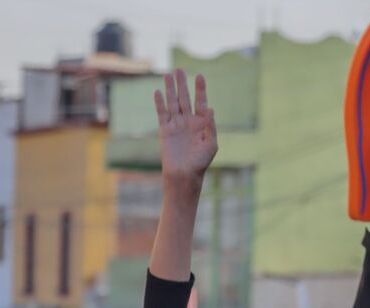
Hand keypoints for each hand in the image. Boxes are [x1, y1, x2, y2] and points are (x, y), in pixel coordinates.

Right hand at [154, 69, 217, 186]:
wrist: (184, 175)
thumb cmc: (200, 162)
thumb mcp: (211, 145)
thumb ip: (210, 127)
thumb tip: (210, 109)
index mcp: (201, 124)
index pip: (201, 102)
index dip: (200, 89)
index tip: (200, 76)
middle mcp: (188, 122)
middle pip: (185, 99)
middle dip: (183, 84)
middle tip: (180, 70)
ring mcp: (176, 125)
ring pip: (173, 103)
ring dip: (170, 89)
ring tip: (168, 75)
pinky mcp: (165, 131)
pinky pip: (162, 114)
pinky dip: (160, 103)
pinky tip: (158, 92)